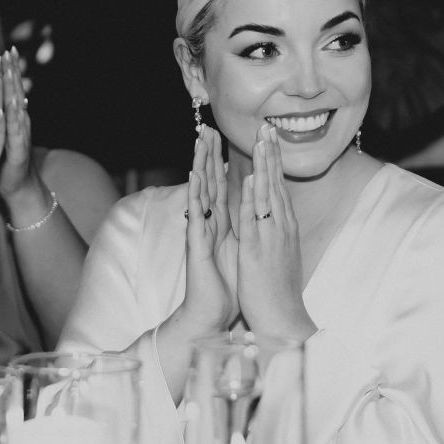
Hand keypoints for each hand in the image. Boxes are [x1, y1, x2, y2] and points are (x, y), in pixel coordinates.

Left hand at [0, 50, 41, 211]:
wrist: (17, 186)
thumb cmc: (6, 160)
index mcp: (12, 119)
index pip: (10, 90)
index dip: (8, 70)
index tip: (6, 50)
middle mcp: (19, 124)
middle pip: (16, 93)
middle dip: (13, 72)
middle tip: (12, 51)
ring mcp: (21, 136)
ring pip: (17, 108)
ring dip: (14, 90)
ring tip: (12, 72)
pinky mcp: (19, 150)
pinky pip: (16, 132)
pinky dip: (14, 118)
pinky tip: (13, 106)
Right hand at [181, 124, 234, 333]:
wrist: (210, 315)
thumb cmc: (226, 288)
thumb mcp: (239, 253)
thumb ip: (240, 233)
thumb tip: (248, 218)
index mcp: (222, 226)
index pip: (221, 187)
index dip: (222, 163)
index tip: (223, 140)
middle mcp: (209, 225)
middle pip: (209, 183)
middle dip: (208, 155)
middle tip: (207, 128)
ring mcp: (201, 233)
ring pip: (201, 192)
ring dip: (200, 165)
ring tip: (199, 141)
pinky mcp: (197, 246)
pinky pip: (197, 216)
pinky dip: (197, 195)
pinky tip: (195, 176)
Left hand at [236, 124, 313, 339]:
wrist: (283, 318)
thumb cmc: (279, 291)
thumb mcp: (282, 256)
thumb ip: (278, 235)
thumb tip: (276, 222)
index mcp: (285, 228)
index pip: (279, 188)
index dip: (274, 163)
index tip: (270, 140)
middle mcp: (282, 228)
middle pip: (276, 184)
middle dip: (271, 156)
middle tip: (268, 128)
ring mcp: (272, 237)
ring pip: (268, 195)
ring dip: (265, 167)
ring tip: (262, 141)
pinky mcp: (259, 249)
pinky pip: (256, 218)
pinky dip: (255, 197)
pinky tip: (254, 179)